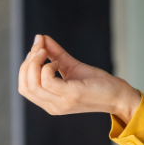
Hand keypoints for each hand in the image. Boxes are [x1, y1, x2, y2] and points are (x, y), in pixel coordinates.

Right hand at [18, 34, 141, 123]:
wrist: (119, 95)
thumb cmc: (98, 83)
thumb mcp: (72, 67)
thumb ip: (55, 54)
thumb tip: (40, 38)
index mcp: (50, 103)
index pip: (24, 88)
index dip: (25, 67)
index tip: (36, 48)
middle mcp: (53, 106)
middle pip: (24, 86)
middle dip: (27, 63)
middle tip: (39, 47)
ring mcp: (61, 103)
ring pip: (32, 84)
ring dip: (35, 62)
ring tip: (46, 51)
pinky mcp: (71, 95)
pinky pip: (47, 81)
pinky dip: (48, 67)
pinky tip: (58, 62)